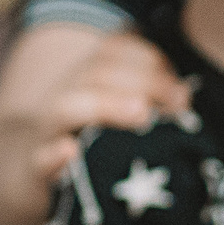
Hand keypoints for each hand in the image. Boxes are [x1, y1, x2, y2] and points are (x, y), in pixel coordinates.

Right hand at [29, 32, 189, 185]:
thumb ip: (148, 95)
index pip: (113, 49)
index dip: (149, 59)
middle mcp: (66, 95)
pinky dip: (54, 155)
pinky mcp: (38, 167)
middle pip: (97, 73)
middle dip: (143, 81)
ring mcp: (49, 130)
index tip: (181, 85)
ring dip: (106, 105)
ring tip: (141, 114)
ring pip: (68, 106)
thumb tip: (184, 96)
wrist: (39, 175)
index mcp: (87, 77)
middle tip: (178, 103)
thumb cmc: (95, 141)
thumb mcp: (119, 109)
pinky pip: (41, 159)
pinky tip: (70, 150)